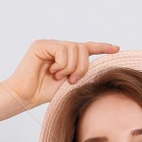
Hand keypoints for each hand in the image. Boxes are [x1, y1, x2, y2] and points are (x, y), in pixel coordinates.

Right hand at [0, 39, 120, 111]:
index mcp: (66, 56)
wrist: (25, 97)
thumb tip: (98, 66)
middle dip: (82, 66)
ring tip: (59, 77)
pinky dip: (61, 64)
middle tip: (72, 80)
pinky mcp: (41, 45)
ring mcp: (50, 44)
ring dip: (70, 67)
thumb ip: (81, 73)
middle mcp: (58, 47)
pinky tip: (51, 71)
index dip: (102, 47)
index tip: (116, 49)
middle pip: (82, 48)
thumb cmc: (44, 93)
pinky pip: (62, 50)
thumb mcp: (69, 84)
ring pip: (74, 48)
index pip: (87, 47)